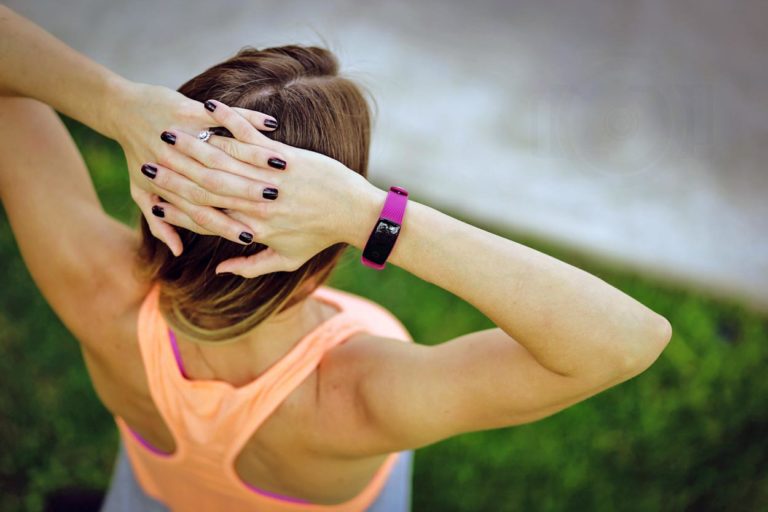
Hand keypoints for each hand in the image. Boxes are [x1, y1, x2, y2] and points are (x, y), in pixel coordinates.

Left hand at [111, 82, 279, 254]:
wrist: (121, 111)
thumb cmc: (137, 157)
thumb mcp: (142, 193)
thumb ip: (159, 225)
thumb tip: (177, 251)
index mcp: (166, 187)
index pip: (201, 214)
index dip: (225, 226)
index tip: (250, 237)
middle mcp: (175, 162)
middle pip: (218, 185)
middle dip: (248, 194)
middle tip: (275, 203)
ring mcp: (182, 135)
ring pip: (223, 151)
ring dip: (254, 157)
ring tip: (283, 167)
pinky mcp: (187, 109)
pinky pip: (221, 116)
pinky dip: (247, 118)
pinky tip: (272, 124)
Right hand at [152, 100, 384, 276]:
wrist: (355, 213)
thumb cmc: (320, 237)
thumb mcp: (286, 259)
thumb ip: (250, 267)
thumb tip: (219, 270)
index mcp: (253, 228)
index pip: (205, 219)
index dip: (176, 211)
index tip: (153, 203)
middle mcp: (256, 204)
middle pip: (206, 187)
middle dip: (174, 175)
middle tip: (148, 162)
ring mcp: (270, 178)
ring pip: (224, 159)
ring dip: (193, 144)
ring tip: (169, 133)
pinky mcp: (285, 157)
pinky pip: (252, 136)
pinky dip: (231, 119)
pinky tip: (211, 107)